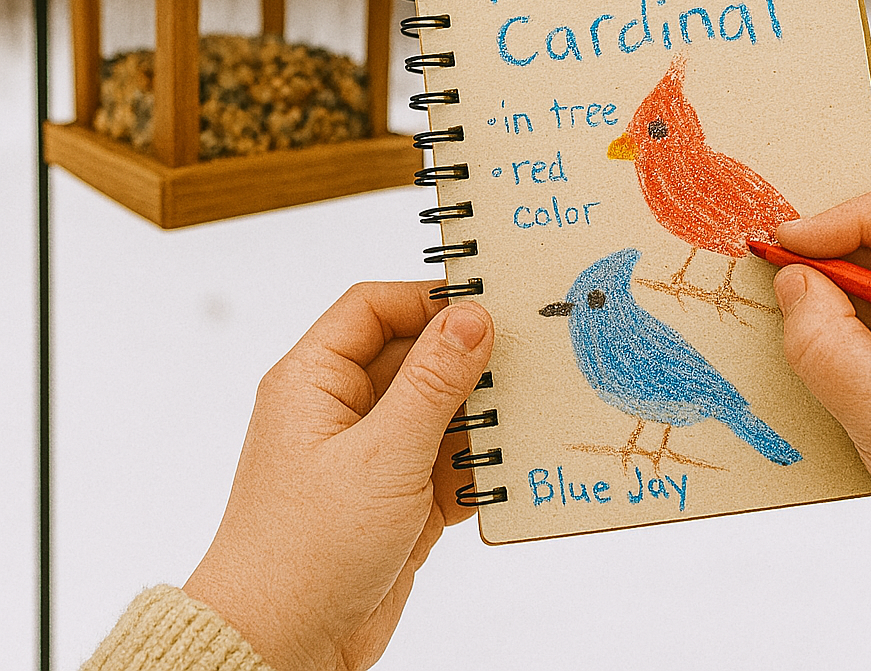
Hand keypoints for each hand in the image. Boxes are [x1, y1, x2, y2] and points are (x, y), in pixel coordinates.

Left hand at [182, 282, 493, 670]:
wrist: (283, 649)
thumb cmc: (304, 550)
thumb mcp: (382, 454)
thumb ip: (433, 382)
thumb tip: (471, 318)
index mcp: (315, 380)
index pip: (373, 309)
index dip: (426, 301)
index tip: (484, 307)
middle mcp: (340, 408)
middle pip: (412, 356)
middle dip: (464, 361)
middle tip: (520, 360)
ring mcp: (369, 453)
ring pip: (434, 409)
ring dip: (475, 416)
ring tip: (520, 416)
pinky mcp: (394, 496)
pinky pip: (443, 459)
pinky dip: (474, 463)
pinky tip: (503, 469)